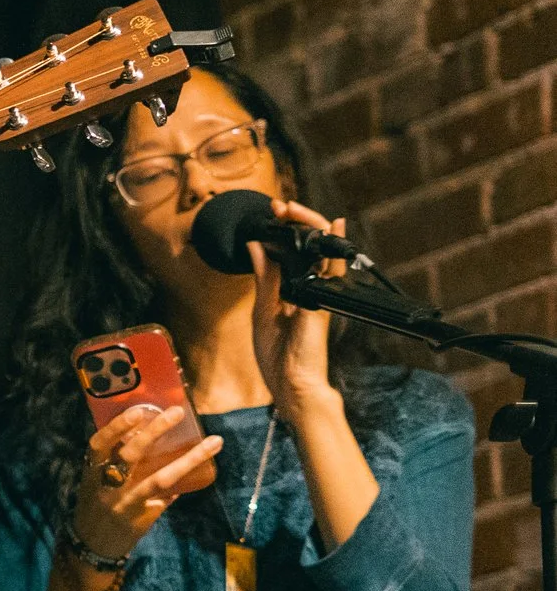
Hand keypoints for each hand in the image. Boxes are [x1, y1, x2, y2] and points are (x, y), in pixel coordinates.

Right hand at [72, 405, 225, 559]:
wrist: (91, 546)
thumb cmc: (96, 506)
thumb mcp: (97, 483)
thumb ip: (119, 463)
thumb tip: (153, 440)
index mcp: (92, 472)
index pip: (99, 444)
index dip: (116, 427)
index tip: (138, 411)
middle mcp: (105, 487)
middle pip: (130, 455)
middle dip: (154, 432)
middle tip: (177, 412)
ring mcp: (123, 504)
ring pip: (159, 479)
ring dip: (188, 459)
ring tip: (212, 442)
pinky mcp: (139, 519)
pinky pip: (166, 498)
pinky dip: (182, 482)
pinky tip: (204, 470)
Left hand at [248, 199, 348, 423]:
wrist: (290, 383)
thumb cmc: (278, 354)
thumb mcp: (263, 309)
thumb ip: (264, 278)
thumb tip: (256, 246)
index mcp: (293, 289)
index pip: (292, 251)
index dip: (282, 231)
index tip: (270, 214)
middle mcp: (310, 287)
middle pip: (309, 245)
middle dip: (296, 222)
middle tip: (280, 207)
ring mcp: (319, 293)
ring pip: (321, 250)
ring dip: (309, 226)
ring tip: (293, 210)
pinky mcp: (322, 302)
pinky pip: (332, 269)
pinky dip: (333, 247)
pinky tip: (334, 226)